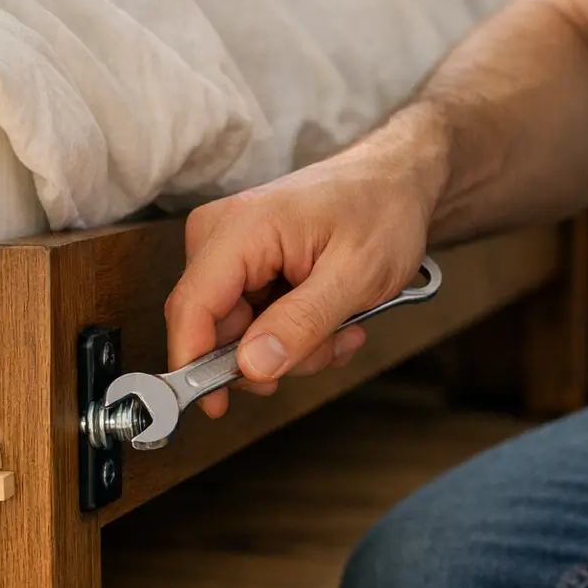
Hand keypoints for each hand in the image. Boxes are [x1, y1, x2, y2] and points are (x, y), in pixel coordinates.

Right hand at [164, 138, 433, 417]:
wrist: (397, 182)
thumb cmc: (382, 211)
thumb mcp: (355, 275)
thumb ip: (301, 322)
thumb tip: (251, 366)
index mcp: (241, 228)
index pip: (191, 306)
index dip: (194, 363)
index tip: (215, 406)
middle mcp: (221, 235)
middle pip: (216, 328)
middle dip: (273, 354)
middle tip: (329, 345)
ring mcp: (230, 250)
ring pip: (239, 334)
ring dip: (293, 346)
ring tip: (340, 326)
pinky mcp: (244, 265)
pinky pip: (253, 322)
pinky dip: (293, 333)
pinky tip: (330, 318)